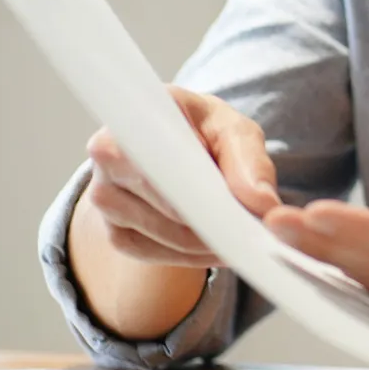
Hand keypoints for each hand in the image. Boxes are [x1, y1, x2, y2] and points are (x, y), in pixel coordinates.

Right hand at [80, 85, 281, 266]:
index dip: (197, 186)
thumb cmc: (205, 132)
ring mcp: (105, 196)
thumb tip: (263, 204)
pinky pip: (158, 254)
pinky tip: (216, 245)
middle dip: (214, 219)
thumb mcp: (235, 132)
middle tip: (253, 231)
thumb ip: (251, 162)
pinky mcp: (115, 232)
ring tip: (242, 235)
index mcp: (135, 114)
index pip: (160, 154)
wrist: (175, 148)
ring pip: (167, 234)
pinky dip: (194, 255)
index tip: (233, 208)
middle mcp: (107, 153)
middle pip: (166, 201)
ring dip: (210, 242)